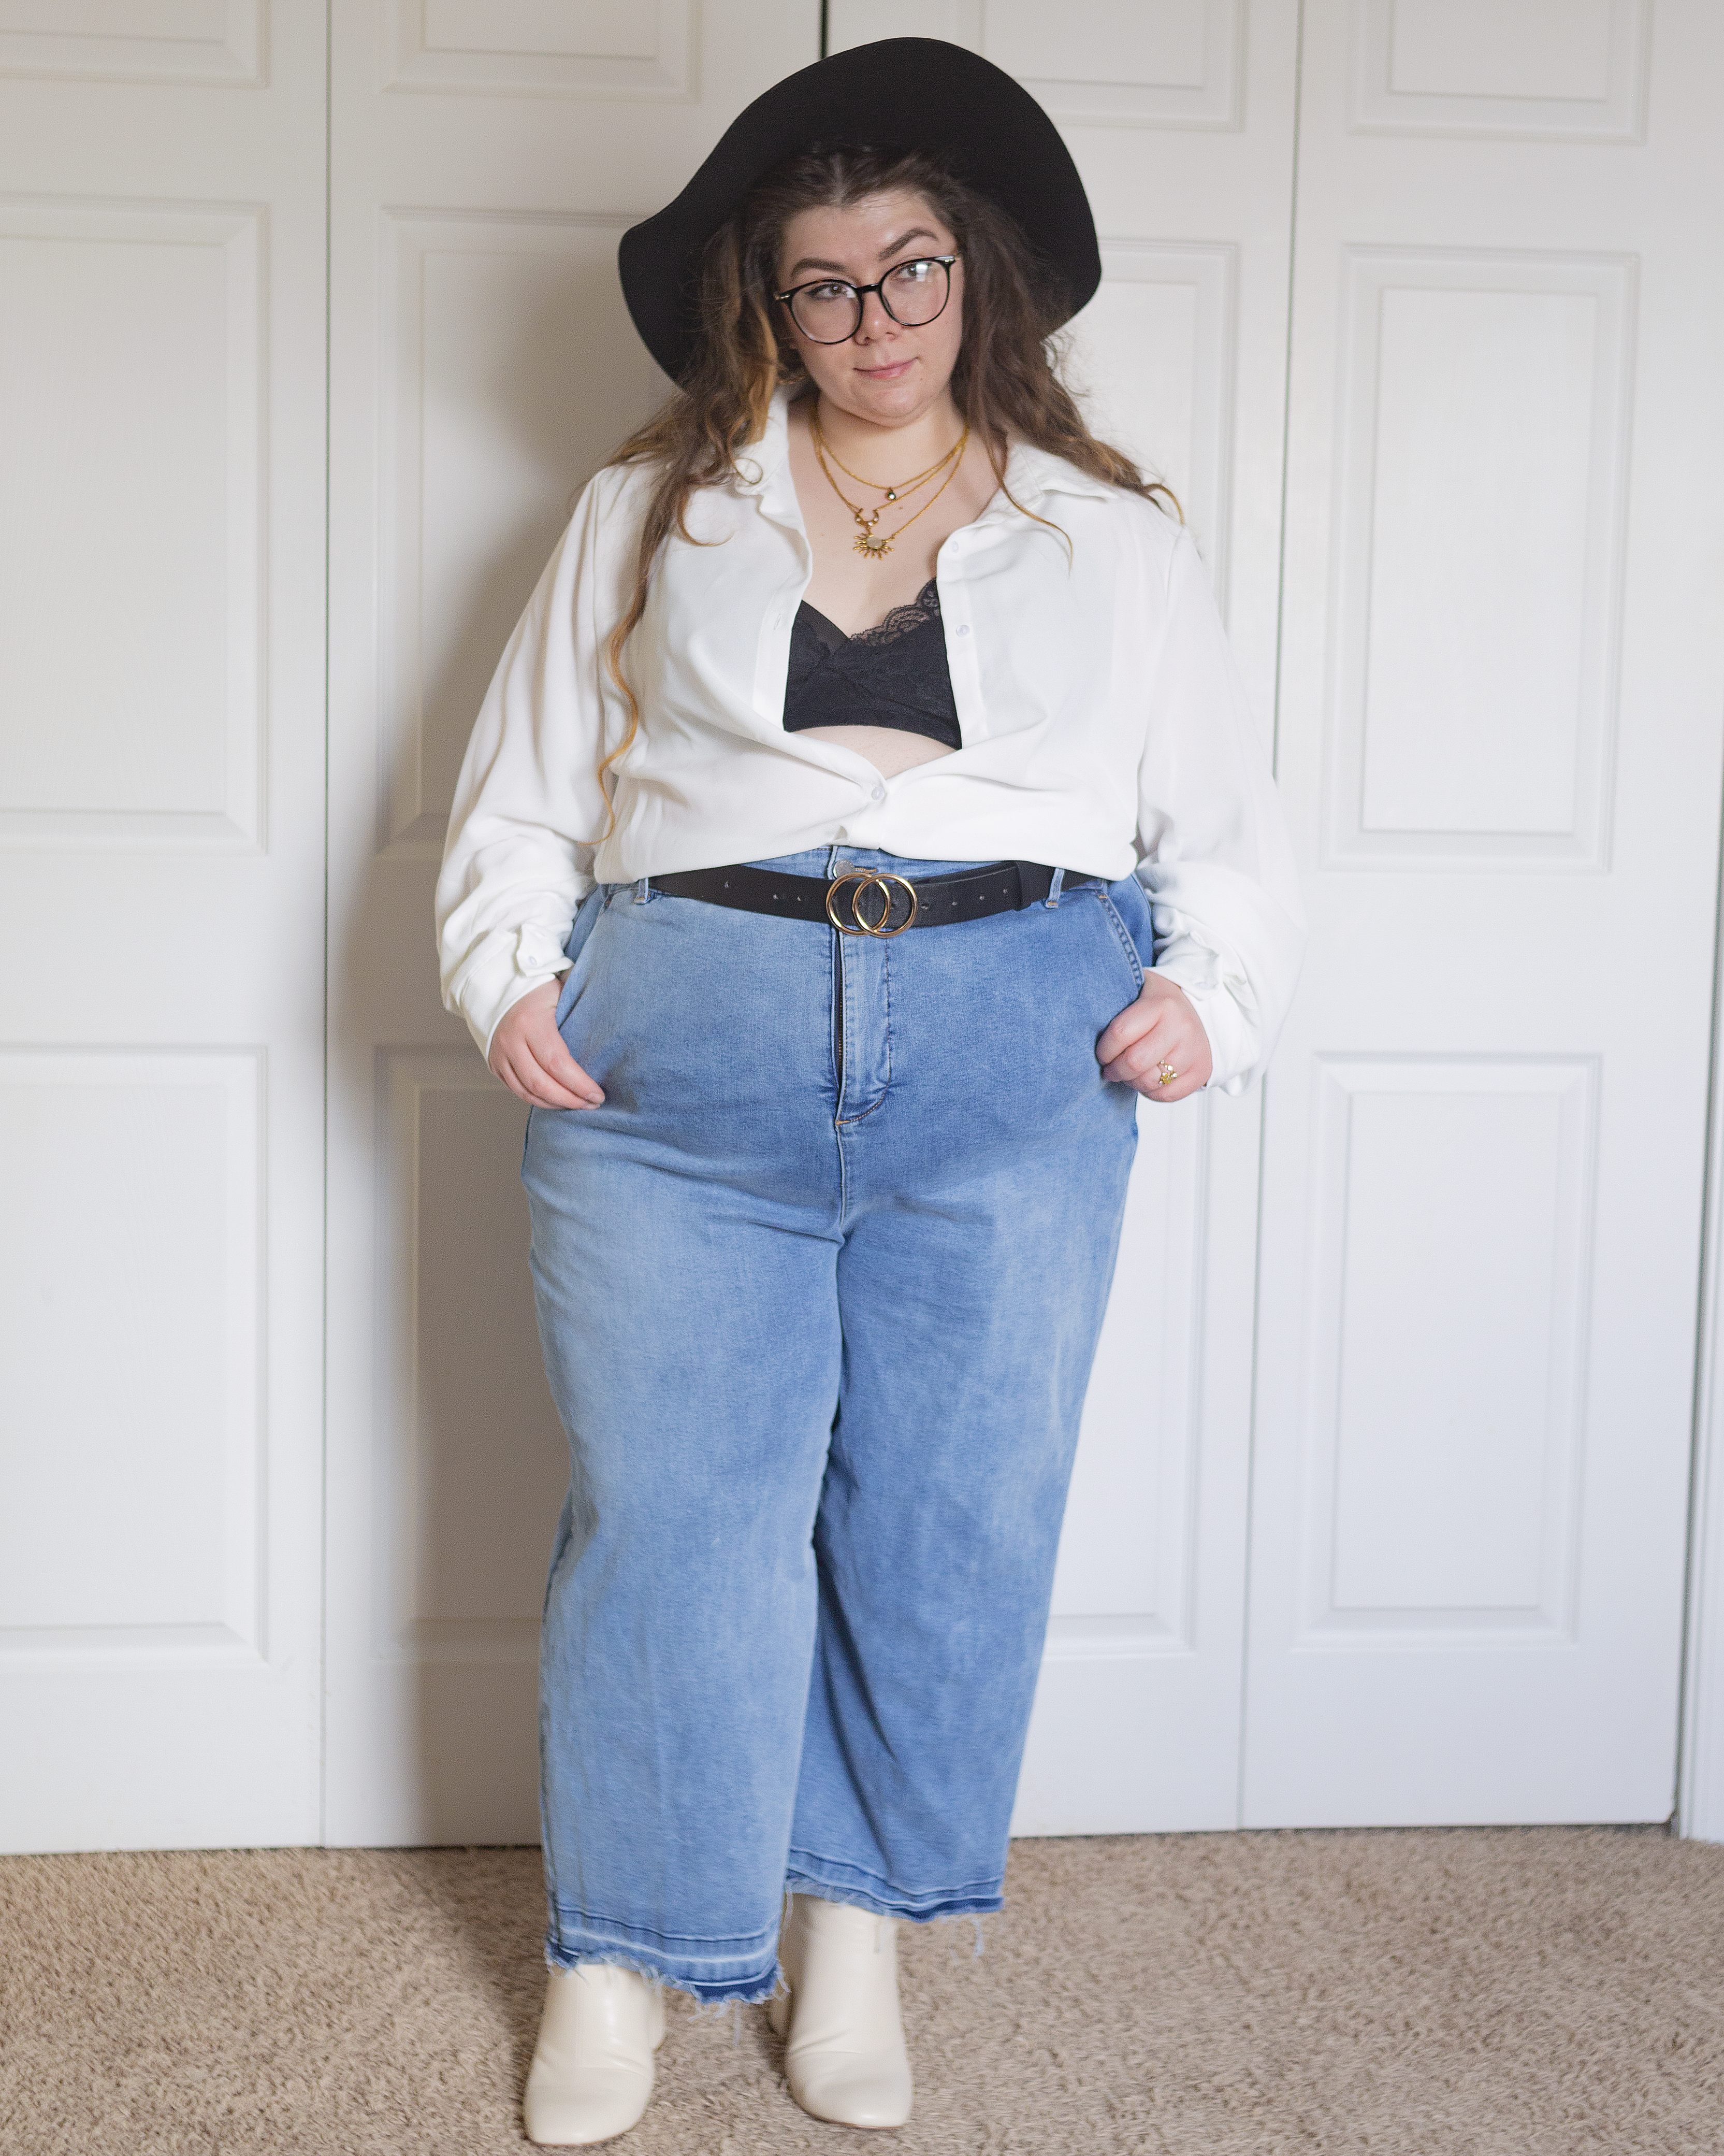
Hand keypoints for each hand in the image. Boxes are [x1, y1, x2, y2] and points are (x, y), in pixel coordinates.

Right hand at [488, 977, 604, 1109]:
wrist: (499, 987)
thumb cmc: (539, 990)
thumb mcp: (561, 992)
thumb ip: (581, 1010)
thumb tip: (615, 1027)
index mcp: (530, 1022)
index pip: (557, 1064)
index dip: (579, 1084)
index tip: (598, 1094)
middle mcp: (511, 1041)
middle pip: (542, 1084)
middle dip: (570, 1100)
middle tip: (592, 1104)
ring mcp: (499, 1055)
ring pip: (527, 1092)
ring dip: (555, 1104)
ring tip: (578, 1105)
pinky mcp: (494, 1064)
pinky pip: (517, 1091)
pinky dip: (538, 1100)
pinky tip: (557, 1102)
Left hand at [1096, 973, 1211, 1101]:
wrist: (1198, 1006)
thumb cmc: (1157, 1003)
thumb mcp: (1137, 992)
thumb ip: (1115, 1010)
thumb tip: (1084, 1038)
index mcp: (1161, 1004)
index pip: (1121, 1034)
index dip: (1104, 1050)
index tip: (1101, 1054)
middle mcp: (1181, 1026)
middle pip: (1135, 1063)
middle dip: (1115, 1071)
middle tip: (1110, 1070)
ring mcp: (1194, 1049)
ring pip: (1150, 1082)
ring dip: (1132, 1082)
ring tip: (1130, 1073)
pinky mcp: (1203, 1070)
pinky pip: (1167, 1094)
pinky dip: (1151, 1092)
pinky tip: (1148, 1079)